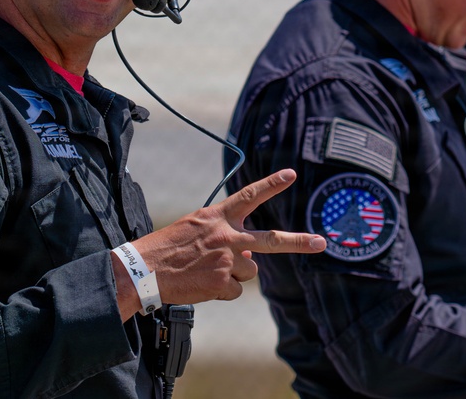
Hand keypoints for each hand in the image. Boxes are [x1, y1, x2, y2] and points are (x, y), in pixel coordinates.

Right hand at [116, 169, 324, 317]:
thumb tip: (249, 254)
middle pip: (271, 240)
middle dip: (299, 242)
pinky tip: (203, 285)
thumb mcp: (194, 226)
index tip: (291, 174)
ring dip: (234, 275)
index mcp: (217, 216)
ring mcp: (226, 260)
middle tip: (321, 243)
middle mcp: (226, 235)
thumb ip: (223, 232)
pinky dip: (223, 291)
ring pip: (250, 272)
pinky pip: (236, 291)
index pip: (249, 195)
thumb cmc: (167, 247)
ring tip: (207, 271)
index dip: (271, 184)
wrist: (144, 270)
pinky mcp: (222, 283)